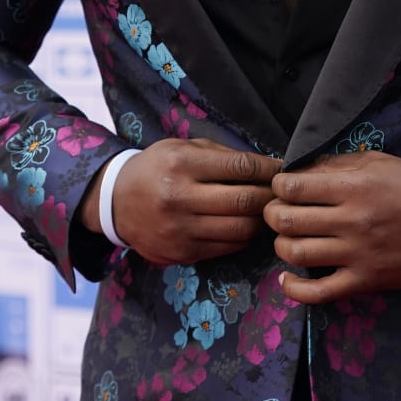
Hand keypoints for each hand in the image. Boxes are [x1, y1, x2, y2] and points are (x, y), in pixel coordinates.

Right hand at [102, 139, 282, 266]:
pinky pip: (226, 247)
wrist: (116, 201)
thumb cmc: (158, 167)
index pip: (240, 167)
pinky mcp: (181, 252)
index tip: (284, 169)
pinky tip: (247, 225)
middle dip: (272, 197)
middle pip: (244, 201)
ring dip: (262, 221)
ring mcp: (180, 230)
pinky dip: (243, 237)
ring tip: (270, 211)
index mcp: (182, 164)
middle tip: (285, 194)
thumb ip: (222, 156)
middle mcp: (179, 198)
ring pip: (240, 229)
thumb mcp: (183, 148)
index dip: (269, 169)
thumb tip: (266, 165)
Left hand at [264, 152, 400, 304]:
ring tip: (288, 238)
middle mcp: (352, 221)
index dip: (278, 186)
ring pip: (296, 254)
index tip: (283, 188)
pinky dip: (294, 289)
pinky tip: (287, 278)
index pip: (292, 187)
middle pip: (286, 220)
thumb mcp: (376, 162)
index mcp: (354, 187)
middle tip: (278, 212)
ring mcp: (357, 254)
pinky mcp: (365, 281)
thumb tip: (298, 171)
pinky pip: (318, 293)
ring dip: (281, 245)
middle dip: (272, 214)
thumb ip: (336, 165)